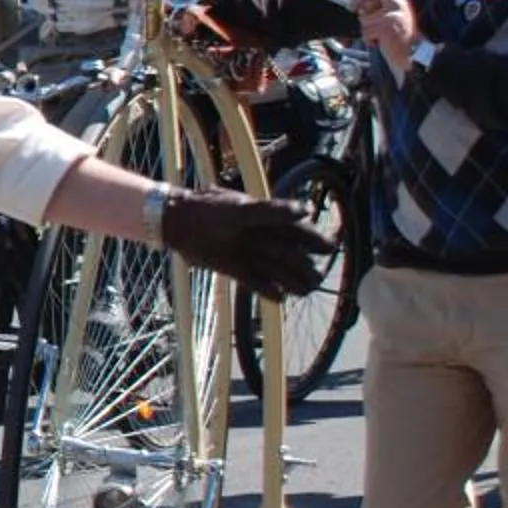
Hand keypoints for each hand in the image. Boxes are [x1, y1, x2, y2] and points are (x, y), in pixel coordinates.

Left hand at [159, 188, 331, 300]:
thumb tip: (307, 211)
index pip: (296, 231)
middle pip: (289, 254)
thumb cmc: (210, 209)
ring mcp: (248, 254)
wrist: (177, 221)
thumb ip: (273, 211)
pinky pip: (255, 281)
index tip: (329, 248)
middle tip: (318, 278)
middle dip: (304, 266)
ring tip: (306, 290)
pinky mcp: (234, 269)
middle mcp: (261, 237)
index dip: (313, 239)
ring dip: (291, 280)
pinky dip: (267, 290)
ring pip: (275, 269)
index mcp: (266, 220)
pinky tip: (280, 298)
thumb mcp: (243, 209)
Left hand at [351, 0, 419, 76]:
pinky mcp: (387, 28)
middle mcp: (397, 5)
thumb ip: (375, 9)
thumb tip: (356, 4)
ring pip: (364, 17)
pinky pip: (366, 31)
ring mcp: (392, 15)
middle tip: (351, 8)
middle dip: (357, 1)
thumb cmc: (397, 39)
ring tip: (376, 36)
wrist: (413, 56)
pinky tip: (378, 43)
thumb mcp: (388, 19)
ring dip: (365, 29)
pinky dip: (367, 39)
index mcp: (399, 1)